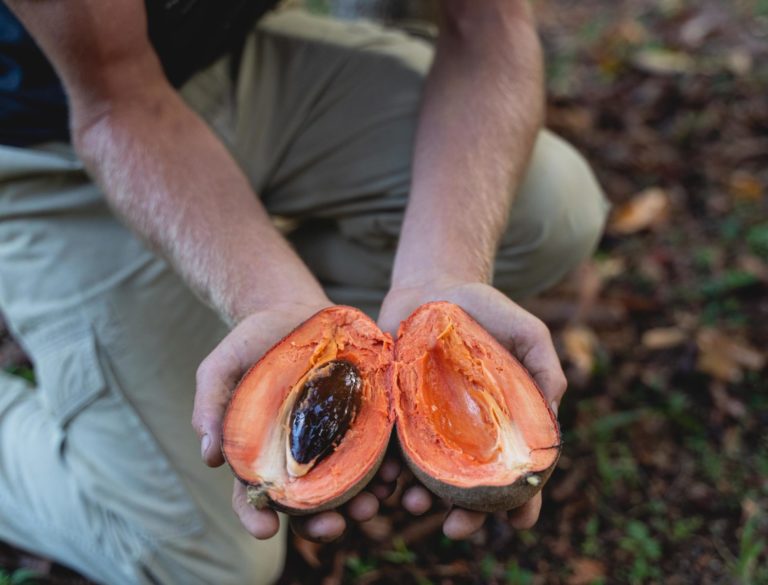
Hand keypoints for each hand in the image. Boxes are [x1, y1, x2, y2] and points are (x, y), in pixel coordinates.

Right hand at [192, 299, 399, 541]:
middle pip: (310, 503)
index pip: (256, 496)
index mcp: (263, 453)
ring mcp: (335, 439)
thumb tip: (209, 458)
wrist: (292, 310)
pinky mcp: (365, 419)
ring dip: (361, 501)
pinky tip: (392, 473)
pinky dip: (386, 466)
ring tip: (371, 504)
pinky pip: (377, 450)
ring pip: (348, 484)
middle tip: (335, 527)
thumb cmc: (251, 343)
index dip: (256, 517)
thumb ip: (211, 406)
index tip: (264, 530)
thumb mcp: (222, 367)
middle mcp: (301, 455)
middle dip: (322, 522)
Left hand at [378, 281, 566, 538]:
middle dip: (465, 516)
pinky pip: (388, 448)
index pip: (514, 474)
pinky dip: (385, 472)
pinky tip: (382, 483)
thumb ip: (544, 371)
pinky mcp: (393, 413)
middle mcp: (464, 434)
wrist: (431, 286)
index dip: (520, 503)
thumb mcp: (526, 333)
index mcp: (501, 424)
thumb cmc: (485, 310)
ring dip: (421, 500)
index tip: (519, 523)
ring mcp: (426, 427)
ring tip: (414, 506)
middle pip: (468, 488)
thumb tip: (550, 424)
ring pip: (425, 478)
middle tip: (455, 529)